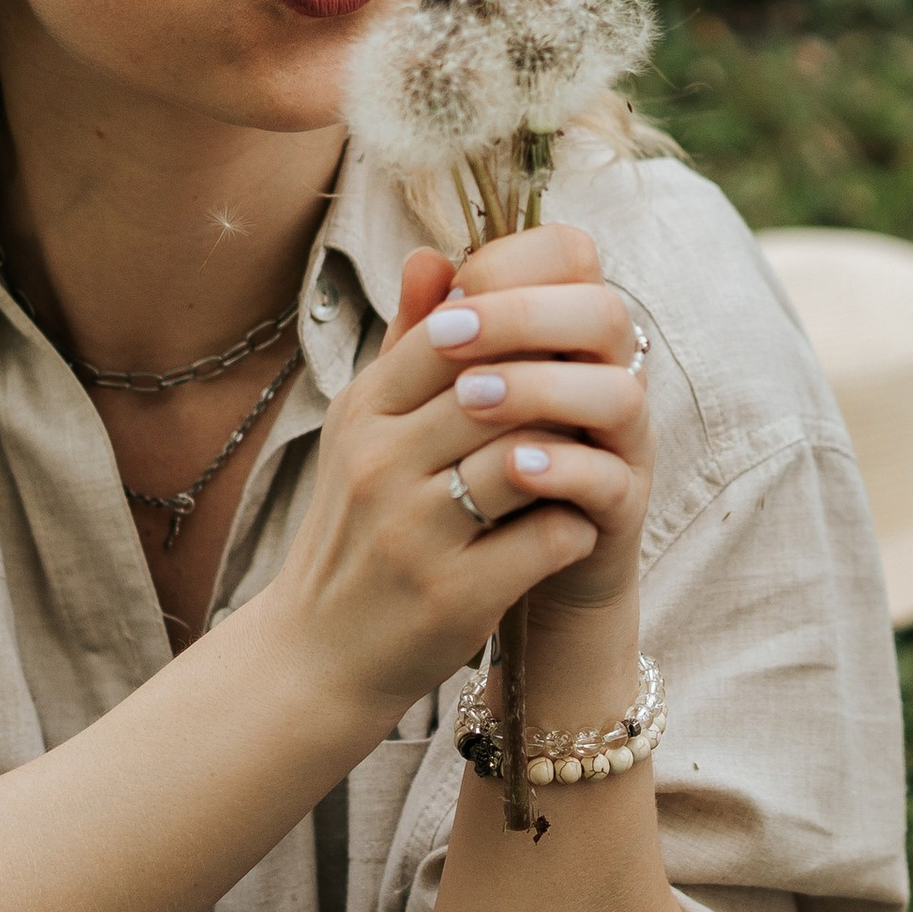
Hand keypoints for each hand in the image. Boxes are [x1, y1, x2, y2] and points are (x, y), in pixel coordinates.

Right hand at [259, 227, 647, 717]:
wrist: (316, 655)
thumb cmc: (357, 528)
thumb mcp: (364, 429)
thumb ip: (408, 344)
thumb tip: (436, 255)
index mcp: (365, 410)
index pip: (458, 330)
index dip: (524, 327)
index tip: (564, 340)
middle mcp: (381, 463)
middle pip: (501, 387)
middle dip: (559, 386)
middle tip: (596, 393)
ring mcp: (414, 531)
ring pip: (531, 457)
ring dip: (575, 454)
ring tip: (589, 456)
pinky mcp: (454, 595)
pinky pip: (549, 536)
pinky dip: (577, 525)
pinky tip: (577, 525)